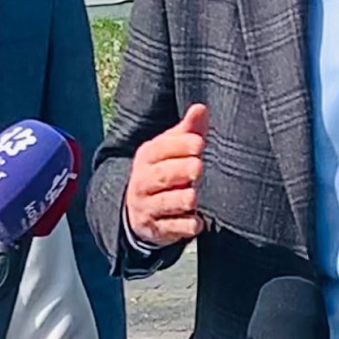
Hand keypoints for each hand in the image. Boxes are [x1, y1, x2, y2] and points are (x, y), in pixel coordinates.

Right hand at [126, 103, 207, 247]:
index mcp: (147, 158)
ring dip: (184, 199)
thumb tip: (201, 108)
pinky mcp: (157, 230)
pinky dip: (187, 225)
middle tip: (197, 168)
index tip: (199, 143)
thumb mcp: (170, 150)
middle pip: (162, 176)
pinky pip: (174, 228)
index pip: (160, 149)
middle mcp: (143, 182)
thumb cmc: (163, 171)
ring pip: (167, 203)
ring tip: (193, 195)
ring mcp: (148, 208)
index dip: (181, 145)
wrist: (137, 210)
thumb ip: (188, 130)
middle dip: (181, 171)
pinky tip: (196, 221)